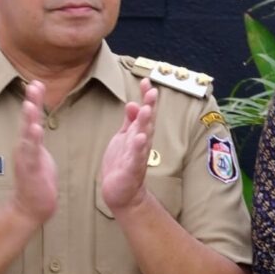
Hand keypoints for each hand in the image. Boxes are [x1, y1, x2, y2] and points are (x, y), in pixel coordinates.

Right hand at [10, 82, 60, 223]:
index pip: (33, 118)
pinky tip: (35, 129)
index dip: (35, 101)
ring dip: (28, 118)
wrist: (32, 206)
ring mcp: (26, 157)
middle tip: (34, 84)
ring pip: (27, 135)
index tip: (37, 82)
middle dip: (32, 102)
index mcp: (30, 143)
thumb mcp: (39, 155)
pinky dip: (32, 140)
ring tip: (30, 103)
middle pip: (28, 121)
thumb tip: (37, 126)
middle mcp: (25, 147)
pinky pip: (31, 153)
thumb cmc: (38, 181)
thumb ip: (37, 140)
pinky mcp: (29, 169)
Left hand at [96, 82, 157, 214]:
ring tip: (145, 109)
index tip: (146, 81)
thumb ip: (130, 122)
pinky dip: (137, 148)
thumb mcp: (124, 138)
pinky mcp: (131, 169)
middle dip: (149, 106)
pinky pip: (135, 157)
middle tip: (151, 91)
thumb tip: (133, 103)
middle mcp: (141, 143)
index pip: (144, 113)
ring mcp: (138, 156)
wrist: (122, 192)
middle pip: (147, 122)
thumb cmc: (123, 163)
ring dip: (145, 123)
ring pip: (143, 137)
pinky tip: (139, 138)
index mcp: (138, 134)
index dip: (145, 98)